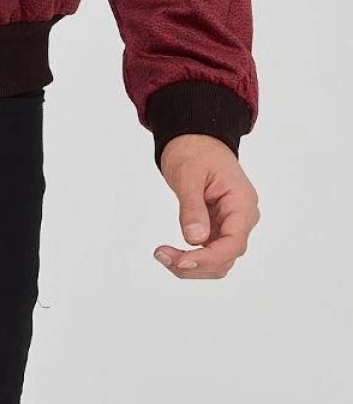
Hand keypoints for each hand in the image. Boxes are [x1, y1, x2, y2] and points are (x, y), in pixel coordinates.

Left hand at [154, 134, 259, 278]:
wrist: (195, 138)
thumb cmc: (194, 150)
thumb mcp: (189, 174)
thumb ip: (192, 206)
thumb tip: (195, 239)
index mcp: (242, 203)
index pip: (234, 242)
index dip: (209, 257)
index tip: (182, 260)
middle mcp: (241, 218)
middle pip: (226, 257)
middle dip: (195, 264)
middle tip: (162, 256)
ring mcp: (230, 224)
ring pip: (218, 260)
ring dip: (192, 265)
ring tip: (162, 255)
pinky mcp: (217, 227)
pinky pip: (209, 251)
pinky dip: (191, 257)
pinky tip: (171, 253)